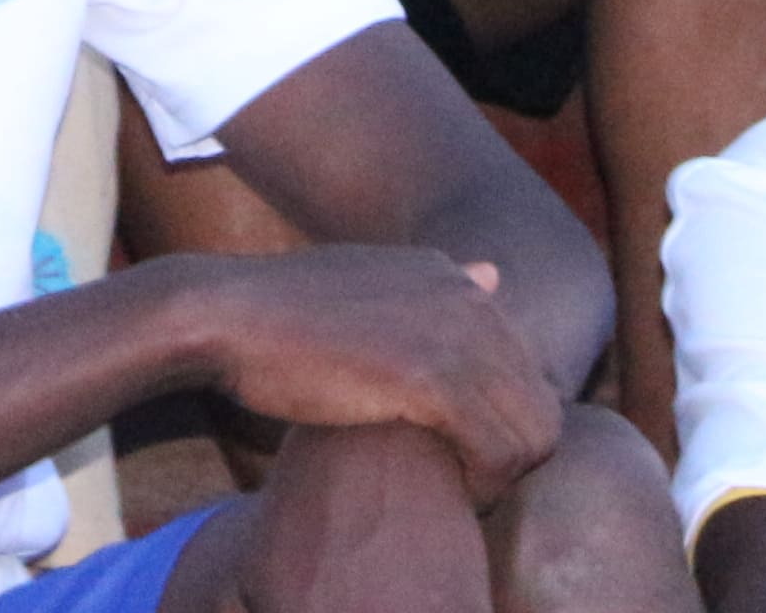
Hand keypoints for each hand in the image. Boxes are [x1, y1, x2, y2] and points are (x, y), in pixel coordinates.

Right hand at [165, 246, 562, 496]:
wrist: (223, 314)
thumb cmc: (281, 317)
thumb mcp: (367, 285)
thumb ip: (431, 291)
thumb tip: (491, 271)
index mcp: (454, 277)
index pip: (525, 362)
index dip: (505, 415)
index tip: (467, 449)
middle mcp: (468, 296)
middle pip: (542, 397)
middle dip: (518, 450)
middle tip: (473, 482)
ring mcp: (453, 331)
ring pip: (534, 427)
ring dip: (507, 473)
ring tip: (466, 492)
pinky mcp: (431, 374)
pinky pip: (498, 448)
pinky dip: (486, 483)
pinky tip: (455, 494)